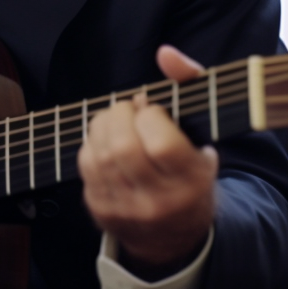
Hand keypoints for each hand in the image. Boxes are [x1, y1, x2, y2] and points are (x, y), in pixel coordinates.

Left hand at [78, 45, 217, 278]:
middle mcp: (158, 201)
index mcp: (190, 181)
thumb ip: (189, 83)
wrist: (175, 236)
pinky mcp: (102, 212)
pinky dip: (92, 145)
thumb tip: (165, 52)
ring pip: (98, 155)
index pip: (160, 141)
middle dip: (119, 115)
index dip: (150, 115)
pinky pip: (84, 167)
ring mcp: (127, 209)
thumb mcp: (203, 131)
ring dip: (102, 126)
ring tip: (117, 122)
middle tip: (128, 110)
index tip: (152, 110)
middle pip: (122, 147)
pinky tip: (107, 143)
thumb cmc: (190, 171)